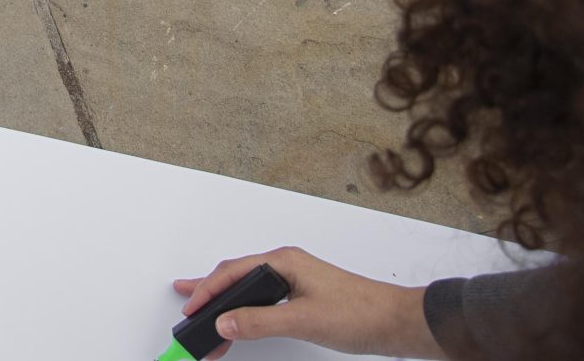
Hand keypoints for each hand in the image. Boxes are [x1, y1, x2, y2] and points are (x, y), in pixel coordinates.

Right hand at [173, 248, 441, 358]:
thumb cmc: (361, 313)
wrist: (398, 323)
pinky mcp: (305, 296)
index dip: (207, 292)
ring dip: (225, 299)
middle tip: (185, 300)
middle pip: (236, 275)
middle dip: (208, 289)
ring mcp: (297, 280)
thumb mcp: (303, 320)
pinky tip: (241, 315)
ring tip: (203, 308)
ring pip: (249, 286)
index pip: (233, 273)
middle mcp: (288, 266)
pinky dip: (244, 307)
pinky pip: (263, 298)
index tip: (190, 309)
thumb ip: (260, 321)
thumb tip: (225, 322)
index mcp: (284, 262)